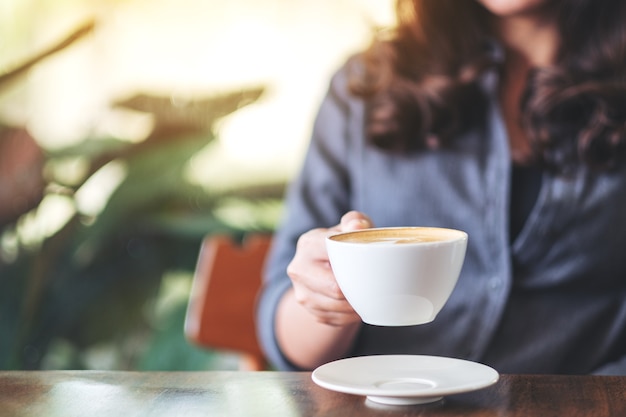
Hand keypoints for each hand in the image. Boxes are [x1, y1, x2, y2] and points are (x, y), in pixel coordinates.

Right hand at [286, 211, 373, 325]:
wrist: (322, 266)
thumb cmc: (342, 243)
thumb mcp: (349, 226)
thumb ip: (355, 221)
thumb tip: (358, 226)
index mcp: (308, 243)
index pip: (333, 256)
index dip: (354, 264)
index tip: (369, 264)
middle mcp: (298, 269)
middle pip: (334, 288)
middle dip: (356, 289)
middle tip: (373, 284)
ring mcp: (301, 293)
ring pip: (336, 307)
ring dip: (355, 305)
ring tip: (368, 295)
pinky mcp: (310, 311)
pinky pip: (336, 320)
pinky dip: (350, 316)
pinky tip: (358, 305)